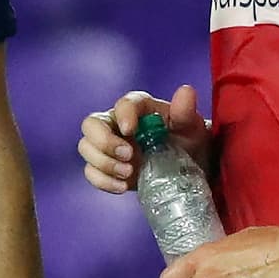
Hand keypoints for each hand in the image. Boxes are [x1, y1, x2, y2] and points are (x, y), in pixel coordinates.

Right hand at [77, 85, 211, 193]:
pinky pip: (91, 172)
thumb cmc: (188, 140)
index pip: (123, 104)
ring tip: (128, 174)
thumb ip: (186, 111)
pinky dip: (103, 180)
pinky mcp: (106, 167)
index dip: (123, 115)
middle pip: (91, 124)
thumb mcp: (191, 127)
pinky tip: (122, 186)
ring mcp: (108, 146)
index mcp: (138, 108)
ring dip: (103, 163)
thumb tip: (185, 91)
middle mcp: (116, 123)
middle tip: (129, 156)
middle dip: (104, 142)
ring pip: (86, 147)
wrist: (188, 168)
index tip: (130, 130)